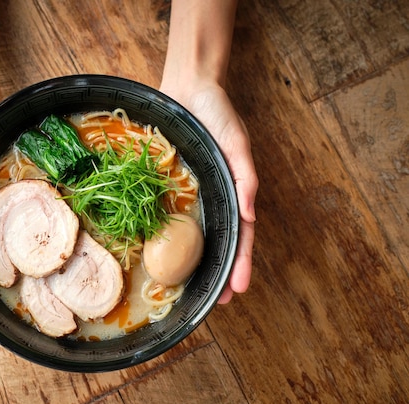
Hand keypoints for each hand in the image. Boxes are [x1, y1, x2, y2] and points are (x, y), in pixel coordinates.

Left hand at [161, 81, 257, 303]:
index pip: (241, 234)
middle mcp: (215, 195)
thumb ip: (246, 176)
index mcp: (234, 190)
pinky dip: (171, 235)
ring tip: (193, 287)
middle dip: (221, 272)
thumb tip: (251, 213)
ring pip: (198, 234)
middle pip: (221, 241)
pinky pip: (171, 213)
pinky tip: (164, 253)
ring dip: (198, 262)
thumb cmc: (218, 113)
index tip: (237, 290)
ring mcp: (194, 192)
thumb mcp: (237, 142)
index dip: (240, 262)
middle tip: (217, 302)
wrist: (187, 88)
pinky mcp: (172, 185)